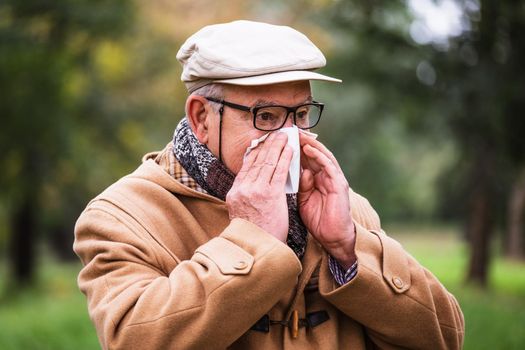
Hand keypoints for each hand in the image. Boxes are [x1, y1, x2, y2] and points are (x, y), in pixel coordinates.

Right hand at [226, 133, 292, 241]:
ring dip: (277, 147)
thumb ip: (245, 196)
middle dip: (267, 145)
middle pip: (256, 161)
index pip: (246, 167)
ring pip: (268, 162)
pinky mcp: (271, 195)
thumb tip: (251, 182)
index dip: (256, 152)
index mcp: (234, 193)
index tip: (262, 142)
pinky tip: (291, 151)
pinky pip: (279, 172)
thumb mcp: (241, 212)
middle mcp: (243, 189)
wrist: (257, 248)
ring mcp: (256, 191)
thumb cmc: (254, 233)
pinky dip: (285, 159)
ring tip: (284, 137)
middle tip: (275, 134)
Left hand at [298, 133, 355, 268]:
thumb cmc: (318, 220)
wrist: (333, 237)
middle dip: (301, 141)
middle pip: (313, 154)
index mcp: (317, 179)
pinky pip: (329, 166)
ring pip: (322, 155)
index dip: (294, 149)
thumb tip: (297, 172)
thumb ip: (301, 185)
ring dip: (310, 144)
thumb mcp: (303, 200)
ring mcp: (334, 178)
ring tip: (298, 134)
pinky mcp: (339, 184)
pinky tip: (309, 149)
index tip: (280, 140)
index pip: (305, 159)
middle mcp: (326, 176)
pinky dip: (319, 156)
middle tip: (288, 130)